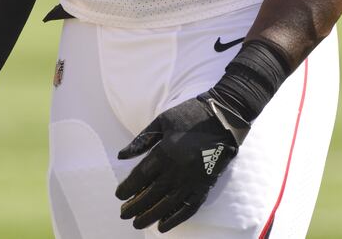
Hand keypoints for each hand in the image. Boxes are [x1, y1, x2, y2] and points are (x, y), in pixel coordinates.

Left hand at [116, 97, 237, 232]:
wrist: (223, 117)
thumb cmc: (189, 115)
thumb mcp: (162, 121)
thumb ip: (141, 140)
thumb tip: (120, 156)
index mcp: (165, 151)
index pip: (141, 176)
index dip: (128, 188)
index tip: (118, 195)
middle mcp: (178, 169)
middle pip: (152, 193)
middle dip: (135, 206)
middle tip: (123, 214)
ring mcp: (192, 180)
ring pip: (168, 204)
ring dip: (151, 216)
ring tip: (138, 224)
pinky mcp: (205, 185)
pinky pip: (189, 207)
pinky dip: (176, 218)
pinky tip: (164, 225)